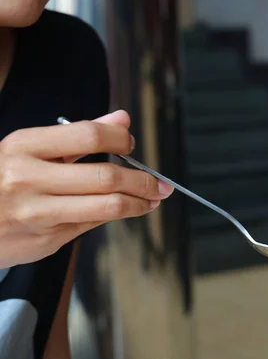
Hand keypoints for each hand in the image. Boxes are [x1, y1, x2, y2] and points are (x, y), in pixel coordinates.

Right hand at [0, 110, 173, 267]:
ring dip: (140, 202)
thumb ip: (78, 134)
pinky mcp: (47, 240)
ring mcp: (38, 213)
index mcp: (23, 147)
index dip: (120, 138)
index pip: (88, 135)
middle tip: (160, 183)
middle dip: (144, 180)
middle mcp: (28, 179)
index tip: (131, 143)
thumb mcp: (29, 148)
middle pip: (106, 176)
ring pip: (107, 206)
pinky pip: (94, 224)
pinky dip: (118, 215)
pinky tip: (130, 209)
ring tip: (153, 199)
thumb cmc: (1, 179)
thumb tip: (122, 118)